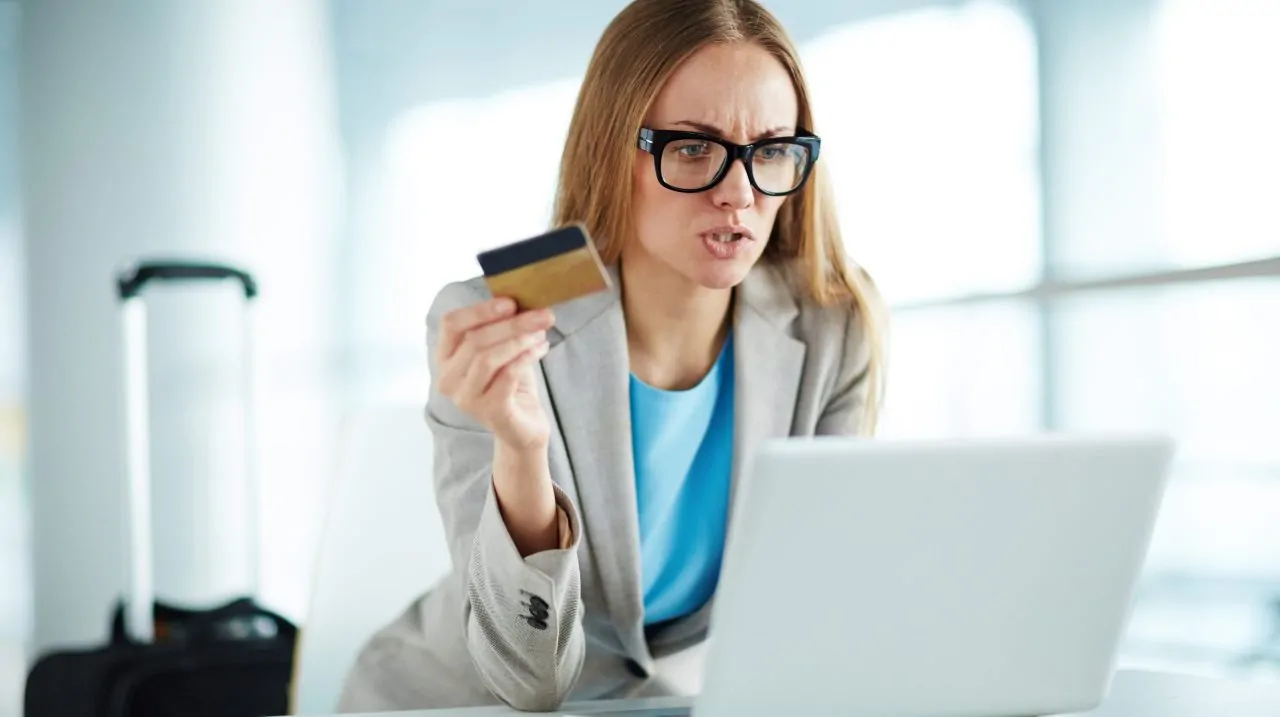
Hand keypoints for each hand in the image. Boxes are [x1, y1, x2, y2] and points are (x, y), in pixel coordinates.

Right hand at [435, 297, 554, 450]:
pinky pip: (507, 376)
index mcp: (445, 359)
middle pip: (475, 340)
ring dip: (519, 340)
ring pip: (487, 358)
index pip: (450, 324)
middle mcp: (448, 380)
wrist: (522, 427)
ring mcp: (466, 398)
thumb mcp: (501, 350)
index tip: (511, 302)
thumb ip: (500, 328)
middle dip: (512, 323)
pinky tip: (541, 348)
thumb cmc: (510, 384)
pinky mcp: (490, 411)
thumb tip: (518, 298)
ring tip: (541, 333)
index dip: (480, 310)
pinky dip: (526, 358)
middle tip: (543, 315)